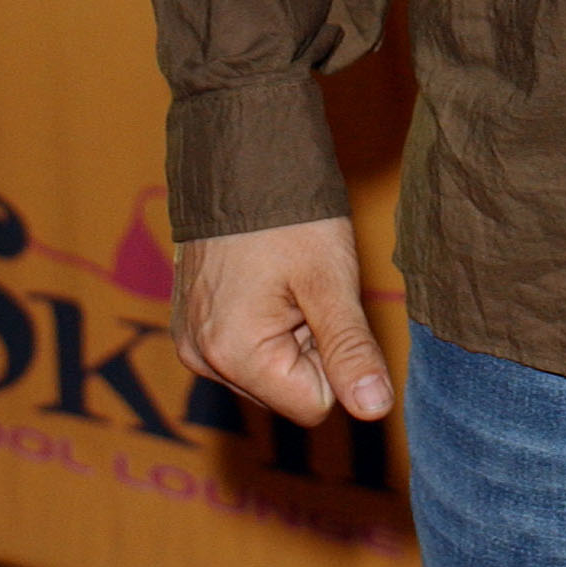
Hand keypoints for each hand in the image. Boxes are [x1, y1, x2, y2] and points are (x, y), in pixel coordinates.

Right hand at [173, 216, 392, 430]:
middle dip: (308, 346)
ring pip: (268, 372)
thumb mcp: (331, 280)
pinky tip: (262, 282)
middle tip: (304, 288)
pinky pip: (242, 350)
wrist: (240, 157)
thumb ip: (350, 350)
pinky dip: (262, 324)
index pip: (315, 403)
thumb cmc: (290, 214)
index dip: (333, 357)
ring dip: (287, 334)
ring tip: (282, 281)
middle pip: (288, 390)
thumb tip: (375, 409)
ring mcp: (191, 343)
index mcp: (233, 354)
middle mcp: (202, 359)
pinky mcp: (190, 327)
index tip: (324, 304)